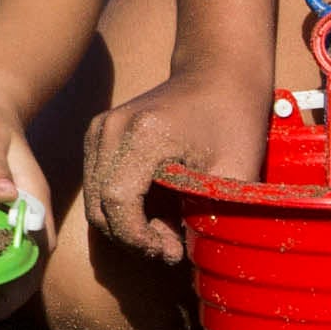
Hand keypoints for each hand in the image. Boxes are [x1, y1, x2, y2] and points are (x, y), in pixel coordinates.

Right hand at [84, 69, 263, 266]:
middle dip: (131, 237)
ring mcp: (99, 130)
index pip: (118, 202)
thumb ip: (211, 215)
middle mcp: (109, 130)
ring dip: (126, 224)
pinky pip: (98, 183)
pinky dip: (120, 206)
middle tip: (171, 249)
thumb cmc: (234, 119)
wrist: (219, 73)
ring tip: (166, 231)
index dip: (138, 238)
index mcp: (142, 136)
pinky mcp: (99, 134)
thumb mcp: (235, 172)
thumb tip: (186, 256)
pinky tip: (154, 210)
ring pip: (95, 198)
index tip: (170, 252)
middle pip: (99, 204)